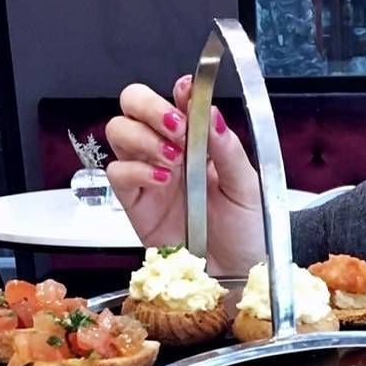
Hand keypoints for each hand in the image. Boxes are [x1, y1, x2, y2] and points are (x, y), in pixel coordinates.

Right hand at [106, 75, 265, 275]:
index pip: (177, 100)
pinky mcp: (135, 203)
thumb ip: (228, 149)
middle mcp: (169, 152)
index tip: (187, 95)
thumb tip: (212, 113)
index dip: (177, 92)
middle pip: (133, 105)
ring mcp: (148, 175)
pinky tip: (162, 180)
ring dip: (143, 138)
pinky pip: (118, 173)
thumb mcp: (247, 187)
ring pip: (119, 131)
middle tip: (176, 129)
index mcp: (198, 141)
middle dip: (149, 107)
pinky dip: (136, 170)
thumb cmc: (245, 231)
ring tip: (173, 160)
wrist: (237, 272)